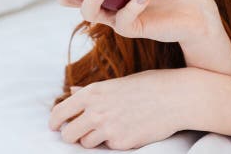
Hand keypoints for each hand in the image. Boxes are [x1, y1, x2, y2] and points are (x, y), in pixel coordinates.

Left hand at [48, 68, 186, 149]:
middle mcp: (96, 111)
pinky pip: (109, 148)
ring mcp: (108, 128)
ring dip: (93, 140)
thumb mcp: (117, 82)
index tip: (55, 126)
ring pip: (86, 144)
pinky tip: (128, 130)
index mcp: (93, 92)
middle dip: (70, 135)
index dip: (55, 121)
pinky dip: (114, 142)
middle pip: (68, 134)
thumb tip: (72, 92)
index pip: (61, 111)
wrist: (176, 96)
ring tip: (109, 128)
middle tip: (77, 134)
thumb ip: (91, 91)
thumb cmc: (148, 85)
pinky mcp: (122, 143)